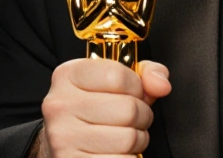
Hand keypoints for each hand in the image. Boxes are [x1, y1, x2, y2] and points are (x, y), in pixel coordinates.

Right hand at [39, 58, 170, 156]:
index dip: (136, 87)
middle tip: (131, 119)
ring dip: (137, 139)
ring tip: (124, 135)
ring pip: (129, 138)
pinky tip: (116, 151)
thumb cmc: (94, 109)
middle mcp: (60, 105)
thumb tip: (161, 85)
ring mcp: (63, 137)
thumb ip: (144, 74)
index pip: (117, 76)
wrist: (65, 140)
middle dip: (141, 116)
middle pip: (128, 109)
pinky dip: (128, 157)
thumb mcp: (116, 81)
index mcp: (68, 75)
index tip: (132, 92)